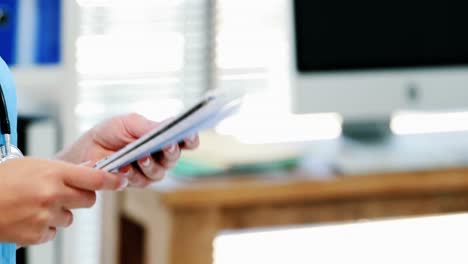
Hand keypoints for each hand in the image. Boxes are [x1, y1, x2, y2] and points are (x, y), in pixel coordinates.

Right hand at [0, 158, 125, 245]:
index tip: (121, 181)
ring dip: (59, 213)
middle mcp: (53, 194)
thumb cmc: (2, 180)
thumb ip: (61, 169)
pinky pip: (53, 232)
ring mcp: (45, 216)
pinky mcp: (36, 235)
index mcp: (53, 173)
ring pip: (70, 217)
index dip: (111, 180)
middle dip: (81, 197)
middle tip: (65, 193)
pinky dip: (44, 227)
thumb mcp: (32, 165)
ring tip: (36, 204)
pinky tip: (28, 217)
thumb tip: (87, 171)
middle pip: (88, 200)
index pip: (94, 178)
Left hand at [56, 113, 198, 187]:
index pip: (185, 141)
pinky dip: (133, 173)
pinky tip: (124, 166)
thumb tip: (170, 125)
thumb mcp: (130, 123)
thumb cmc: (112, 131)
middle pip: (175, 157)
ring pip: (159, 172)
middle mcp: (161, 156)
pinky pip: (141, 181)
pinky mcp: (137, 183)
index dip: (191, 138)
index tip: (190, 134)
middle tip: (167, 145)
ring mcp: (150, 171)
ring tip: (140, 156)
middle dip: (171, 151)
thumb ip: (150, 126)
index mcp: (164, 138)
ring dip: (150, 164)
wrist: (88, 148)